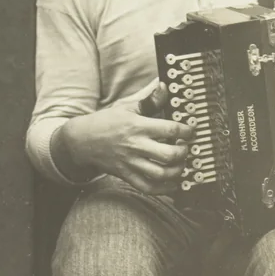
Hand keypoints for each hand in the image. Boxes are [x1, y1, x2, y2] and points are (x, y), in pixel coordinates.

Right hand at [53, 82, 193, 195]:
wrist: (82, 140)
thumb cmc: (106, 121)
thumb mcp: (127, 106)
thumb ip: (148, 99)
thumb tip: (163, 86)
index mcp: (138, 126)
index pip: (170, 130)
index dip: (186, 131)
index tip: (191, 130)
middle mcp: (136, 146)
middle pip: (168, 155)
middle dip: (183, 153)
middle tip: (186, 148)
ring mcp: (131, 163)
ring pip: (160, 174)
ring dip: (177, 171)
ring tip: (181, 164)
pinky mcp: (126, 175)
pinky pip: (147, 187)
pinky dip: (163, 189)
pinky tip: (172, 183)